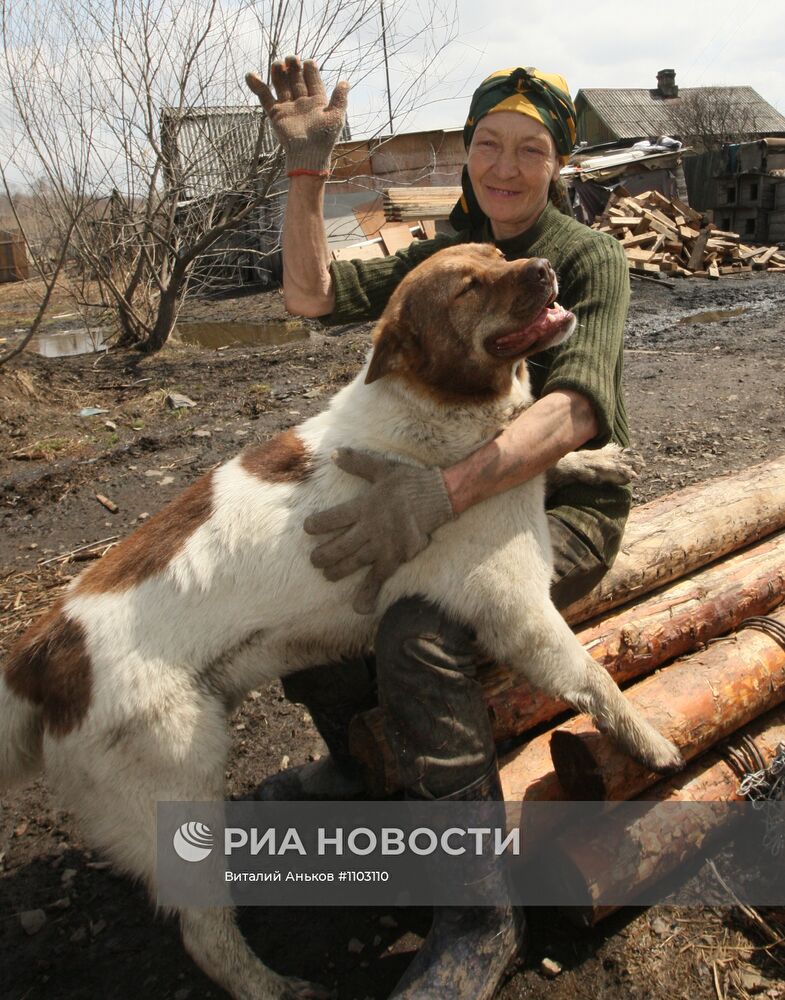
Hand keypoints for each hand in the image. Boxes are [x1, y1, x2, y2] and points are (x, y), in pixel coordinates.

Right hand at [245, 56, 348, 174]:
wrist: (307, 155)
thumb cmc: (324, 138)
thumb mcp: (336, 117)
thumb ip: (339, 99)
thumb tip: (345, 82)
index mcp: (317, 102)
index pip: (312, 80)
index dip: (310, 69)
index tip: (308, 62)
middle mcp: (301, 102)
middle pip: (295, 79)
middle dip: (293, 67)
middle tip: (292, 58)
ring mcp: (287, 107)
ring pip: (281, 84)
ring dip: (278, 72)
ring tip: (278, 63)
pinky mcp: (275, 114)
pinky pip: (265, 97)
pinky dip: (258, 86)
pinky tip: (251, 75)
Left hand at [304, 448, 454, 614]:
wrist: (440, 496)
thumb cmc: (410, 482)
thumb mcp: (383, 468)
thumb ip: (357, 463)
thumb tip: (334, 453)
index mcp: (364, 506)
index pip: (332, 518)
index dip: (317, 525)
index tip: (308, 528)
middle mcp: (370, 528)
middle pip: (338, 546)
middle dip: (322, 555)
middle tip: (314, 560)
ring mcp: (382, 545)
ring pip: (352, 563)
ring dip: (337, 571)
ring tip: (327, 575)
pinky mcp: (395, 557)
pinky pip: (379, 578)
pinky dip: (368, 594)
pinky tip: (359, 608)